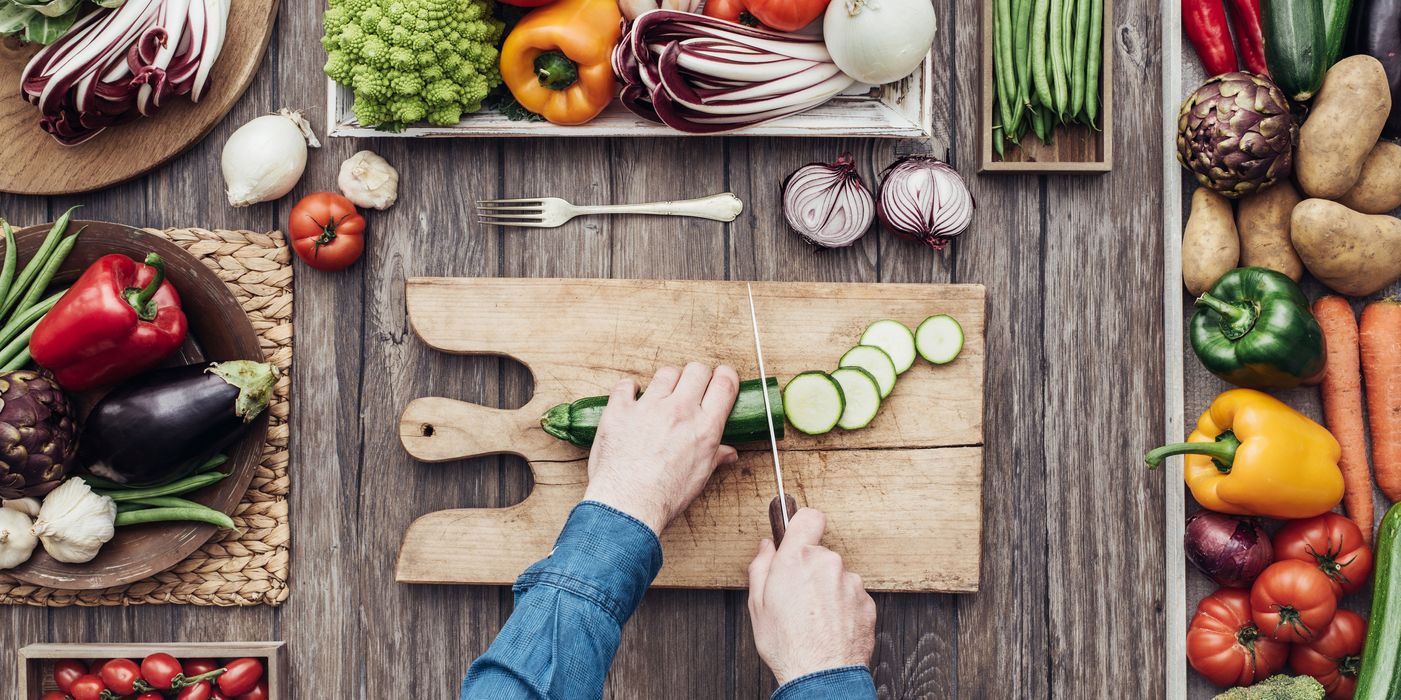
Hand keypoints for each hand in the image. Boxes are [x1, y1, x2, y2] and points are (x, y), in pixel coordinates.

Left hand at [582, 363, 739, 533]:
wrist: (628, 505)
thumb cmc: (664, 496)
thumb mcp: (699, 477)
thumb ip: (715, 457)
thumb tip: (728, 453)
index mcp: (705, 426)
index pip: (725, 383)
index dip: (726, 375)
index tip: (721, 378)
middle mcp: (680, 410)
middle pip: (697, 370)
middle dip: (697, 375)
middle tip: (691, 388)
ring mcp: (649, 407)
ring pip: (666, 373)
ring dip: (667, 381)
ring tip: (662, 396)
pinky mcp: (620, 409)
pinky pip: (626, 385)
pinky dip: (630, 389)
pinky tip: (632, 399)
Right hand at [747, 508, 875, 685]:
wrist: (821, 675)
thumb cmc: (787, 644)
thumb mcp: (757, 604)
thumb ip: (761, 566)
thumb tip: (766, 548)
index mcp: (797, 558)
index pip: (808, 517)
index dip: (802, 524)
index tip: (798, 535)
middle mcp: (828, 564)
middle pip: (820, 554)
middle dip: (810, 569)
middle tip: (797, 596)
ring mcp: (851, 583)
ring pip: (837, 577)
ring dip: (828, 590)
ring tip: (814, 618)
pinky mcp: (866, 602)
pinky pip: (851, 596)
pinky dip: (842, 607)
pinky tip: (830, 626)